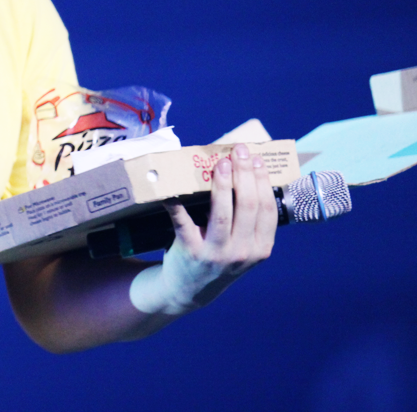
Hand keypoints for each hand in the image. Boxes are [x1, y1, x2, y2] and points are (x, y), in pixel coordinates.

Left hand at [130, 143, 277, 315]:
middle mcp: (243, 252)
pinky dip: (176, 203)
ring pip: (222, 213)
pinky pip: (183, 222)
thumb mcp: (243, 247)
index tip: (256, 158)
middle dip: (245, 174)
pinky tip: (172, 189)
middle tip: (238, 151)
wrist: (190, 289)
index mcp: (261, 248)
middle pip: (248, 206)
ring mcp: (217, 253)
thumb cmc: (219, 258)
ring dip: (222, 185)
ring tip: (220, 164)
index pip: (268, 209)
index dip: (263, 181)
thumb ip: (248, 221)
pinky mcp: (191, 251)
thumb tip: (245, 174)